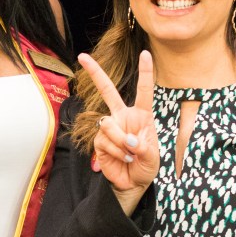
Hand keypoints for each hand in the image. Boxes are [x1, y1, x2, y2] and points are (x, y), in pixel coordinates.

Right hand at [80, 50, 158, 199]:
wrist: (133, 183)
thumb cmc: (145, 166)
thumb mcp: (153, 158)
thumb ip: (145, 148)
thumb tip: (130, 140)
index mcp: (141, 115)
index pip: (143, 91)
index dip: (145, 72)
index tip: (146, 54)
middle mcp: (123, 116)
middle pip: (107, 90)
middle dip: (95, 73)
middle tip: (82, 56)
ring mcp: (109, 127)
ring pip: (107, 124)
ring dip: (121, 141)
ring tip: (130, 154)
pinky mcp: (100, 141)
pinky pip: (104, 140)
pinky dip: (115, 151)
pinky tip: (123, 158)